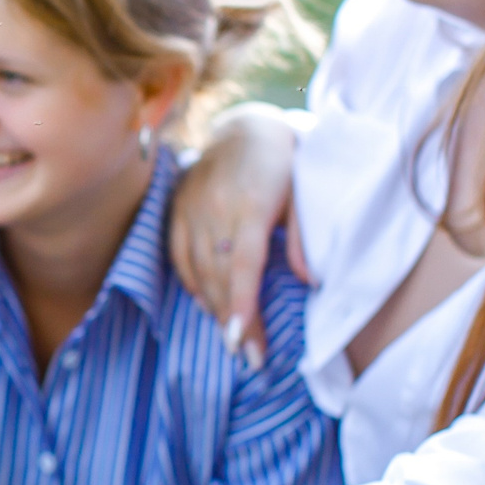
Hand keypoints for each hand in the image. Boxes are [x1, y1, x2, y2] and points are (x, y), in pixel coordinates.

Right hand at [166, 103, 300, 366]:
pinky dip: (194, 284)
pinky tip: (208, 305)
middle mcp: (216, 207)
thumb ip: (304, 233)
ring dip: (214, 308)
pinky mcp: (177, 209)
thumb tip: (307, 279)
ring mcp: (191, 208)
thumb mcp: (306, 188)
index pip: (243, 263)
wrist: (245, 126)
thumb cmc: (286, 161)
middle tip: (248, 357)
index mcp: (252, 202)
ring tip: (233, 339)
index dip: (241, 304)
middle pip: (220, 275)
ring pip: (198, 270)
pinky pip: (180, 256)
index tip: (243, 340)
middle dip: (232, 320)